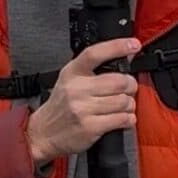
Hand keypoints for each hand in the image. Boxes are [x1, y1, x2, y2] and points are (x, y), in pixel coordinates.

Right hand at [25, 38, 139, 166]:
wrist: (43, 133)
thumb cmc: (61, 106)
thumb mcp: (70, 80)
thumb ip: (94, 69)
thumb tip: (125, 56)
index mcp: (72, 72)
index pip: (95, 53)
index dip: (117, 47)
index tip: (133, 45)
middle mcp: (77, 89)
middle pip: (118, 81)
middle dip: (130, 85)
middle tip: (128, 88)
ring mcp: (83, 108)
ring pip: (123, 101)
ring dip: (129, 104)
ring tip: (123, 106)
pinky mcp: (91, 126)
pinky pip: (122, 119)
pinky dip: (128, 118)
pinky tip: (123, 117)